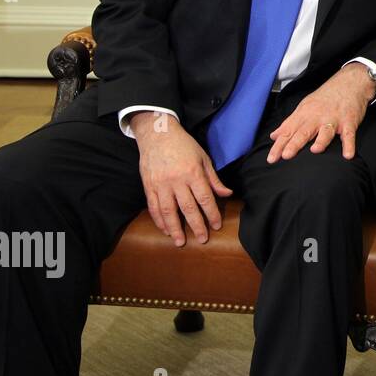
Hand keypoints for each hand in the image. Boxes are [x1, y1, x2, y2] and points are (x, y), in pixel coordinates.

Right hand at [132, 112, 230, 246]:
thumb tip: (227, 194)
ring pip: (168, 211)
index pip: (205, 198)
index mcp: (193, 173)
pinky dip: (158, 220)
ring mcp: (160, 184)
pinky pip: (153, 206)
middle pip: (188, 208)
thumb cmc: (184, 145)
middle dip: (196, 225)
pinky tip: (165, 229)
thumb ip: (214, 179)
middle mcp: (176, 180)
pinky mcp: (148, 185)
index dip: (211, 214)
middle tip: (202, 239)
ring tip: (180, 241)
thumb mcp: (203, 158)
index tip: (216, 226)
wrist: (158, 134)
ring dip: (175, 228)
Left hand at [266, 62, 375, 163]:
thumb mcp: (304, 107)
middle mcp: (317, 117)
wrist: (349, 82)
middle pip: (304, 132)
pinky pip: (349, 135)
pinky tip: (348, 155)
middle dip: (294, 144)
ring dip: (321, 141)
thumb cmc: (326, 97)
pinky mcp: (349, 122)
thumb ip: (290, 123)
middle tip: (286, 155)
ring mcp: (334, 119)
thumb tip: (274, 136)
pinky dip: (349, 145)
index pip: (288, 131)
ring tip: (315, 150)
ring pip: (326, 132)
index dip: (279, 145)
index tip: (272, 158)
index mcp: (304, 114)